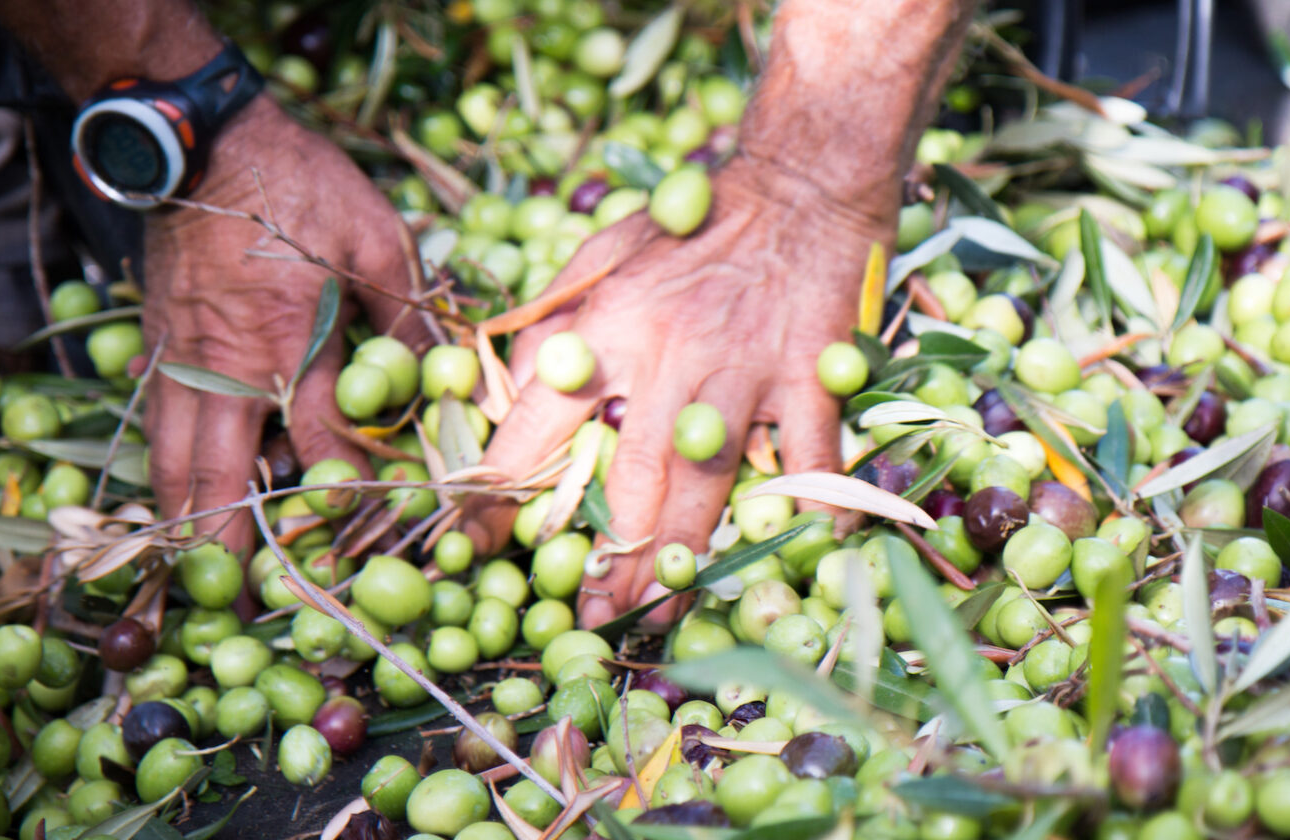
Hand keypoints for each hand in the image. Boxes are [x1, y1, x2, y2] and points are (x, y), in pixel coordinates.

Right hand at [142, 97, 423, 551]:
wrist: (203, 142)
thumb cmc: (301, 184)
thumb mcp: (379, 238)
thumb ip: (408, 316)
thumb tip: (442, 382)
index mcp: (293, 344)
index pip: (321, 448)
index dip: (343, 503)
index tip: (359, 553)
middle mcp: (230, 369)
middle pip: (220, 481)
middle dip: (228, 552)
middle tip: (242, 612)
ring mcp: (185, 363)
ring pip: (173, 465)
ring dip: (186, 529)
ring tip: (198, 584)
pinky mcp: (160, 351)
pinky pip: (157, 433)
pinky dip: (164, 479)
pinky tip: (175, 510)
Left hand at [464, 157, 892, 627]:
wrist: (799, 183)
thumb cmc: (692, 222)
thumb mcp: (600, 255)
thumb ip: (551, 322)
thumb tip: (504, 391)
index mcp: (604, 328)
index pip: (532, 428)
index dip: (498, 495)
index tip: (480, 541)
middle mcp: (667, 356)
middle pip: (627, 481)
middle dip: (607, 561)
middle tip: (594, 616)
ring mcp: (743, 370)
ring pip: (706, 484)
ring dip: (682, 557)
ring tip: (661, 613)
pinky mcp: (809, 375)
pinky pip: (808, 457)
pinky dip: (809, 505)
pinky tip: (801, 550)